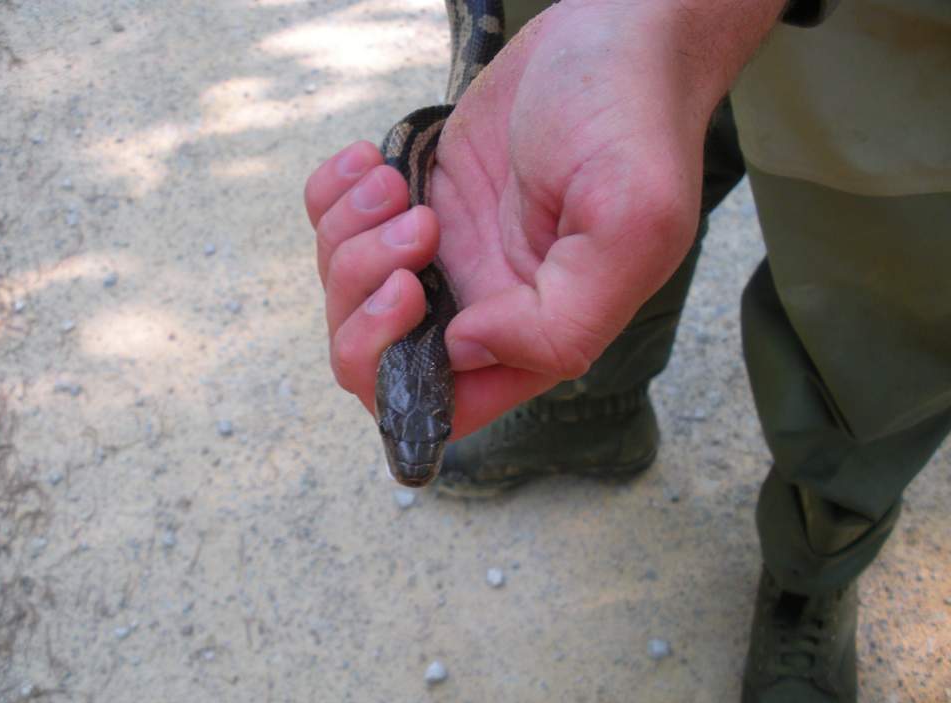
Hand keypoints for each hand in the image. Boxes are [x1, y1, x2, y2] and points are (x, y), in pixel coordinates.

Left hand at [305, 0, 783, 438]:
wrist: (611, 30)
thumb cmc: (630, 120)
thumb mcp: (628, 226)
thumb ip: (562, 323)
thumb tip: (465, 349)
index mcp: (534, 330)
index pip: (444, 404)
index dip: (401, 371)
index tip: (414, 290)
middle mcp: (481, 301)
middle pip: (374, 356)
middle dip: (362, 298)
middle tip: (409, 229)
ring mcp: (441, 251)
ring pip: (346, 290)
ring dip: (351, 237)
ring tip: (396, 184)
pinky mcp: (413, 198)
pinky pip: (336, 224)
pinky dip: (333, 197)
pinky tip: (372, 163)